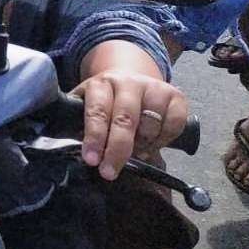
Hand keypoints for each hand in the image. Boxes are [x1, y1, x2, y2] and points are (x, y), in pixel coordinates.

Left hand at [73, 69, 188, 179]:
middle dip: (116, 151)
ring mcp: (154, 88)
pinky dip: (162, 141)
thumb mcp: (87, 103)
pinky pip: (173, 126)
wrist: (132, 76)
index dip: (94, 137)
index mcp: (101, 84)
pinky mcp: (176, 96)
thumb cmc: (106, 99)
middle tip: (109, 172)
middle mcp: (128, 83)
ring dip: (142, 147)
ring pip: (150, 126)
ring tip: (134, 151)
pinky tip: (152, 143)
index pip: (97, 112)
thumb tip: (72, 148)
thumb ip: (78, 121)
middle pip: (124, 120)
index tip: (91, 160)